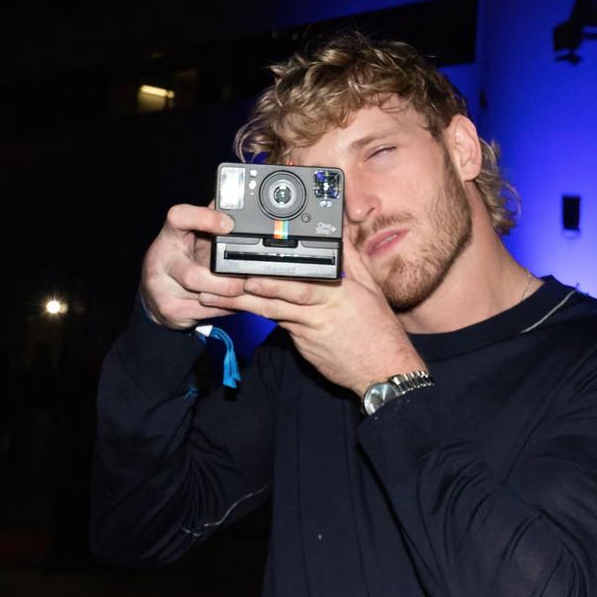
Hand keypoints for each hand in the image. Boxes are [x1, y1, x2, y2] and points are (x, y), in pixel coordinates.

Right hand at [140, 202, 247, 329]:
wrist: (155, 293)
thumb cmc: (181, 258)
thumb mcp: (192, 236)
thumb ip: (212, 222)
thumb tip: (240, 205)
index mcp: (170, 234)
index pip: (179, 218)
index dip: (204, 219)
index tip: (229, 224)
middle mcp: (161, 259)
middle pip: (193, 275)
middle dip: (226, 281)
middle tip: (247, 279)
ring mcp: (162, 288)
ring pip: (203, 297)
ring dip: (231, 296)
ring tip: (249, 291)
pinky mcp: (171, 310)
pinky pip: (208, 311)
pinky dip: (228, 307)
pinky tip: (237, 302)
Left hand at [198, 228, 423, 395]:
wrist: (384, 370)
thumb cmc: (379, 328)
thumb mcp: (368, 287)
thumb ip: (350, 256)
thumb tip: (339, 226)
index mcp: (338, 291)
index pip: (303, 274)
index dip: (275, 268)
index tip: (251, 257)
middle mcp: (321, 309)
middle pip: (279, 294)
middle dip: (246, 285)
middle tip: (217, 276)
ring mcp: (310, 329)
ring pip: (270, 312)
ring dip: (239, 304)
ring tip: (212, 296)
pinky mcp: (304, 345)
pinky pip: (278, 326)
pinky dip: (258, 317)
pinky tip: (235, 311)